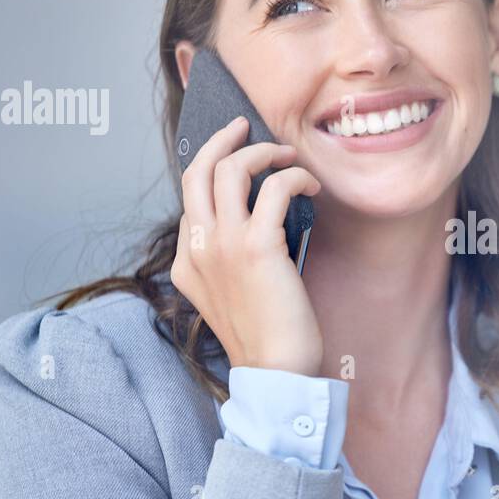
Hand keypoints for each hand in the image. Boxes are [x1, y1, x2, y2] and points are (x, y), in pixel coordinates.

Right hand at [171, 115, 322, 374]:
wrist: (275, 372)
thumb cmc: (266, 338)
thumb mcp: (232, 296)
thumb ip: (230, 261)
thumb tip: (261, 223)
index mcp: (186, 263)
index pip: (191, 199)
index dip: (214, 170)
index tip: (238, 156)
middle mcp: (197, 248)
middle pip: (197, 171)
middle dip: (222, 140)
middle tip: (245, 127)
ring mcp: (223, 245)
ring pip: (230, 168)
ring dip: (263, 151)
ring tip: (288, 156)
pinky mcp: (257, 246)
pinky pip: (274, 188)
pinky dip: (296, 177)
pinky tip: (312, 186)